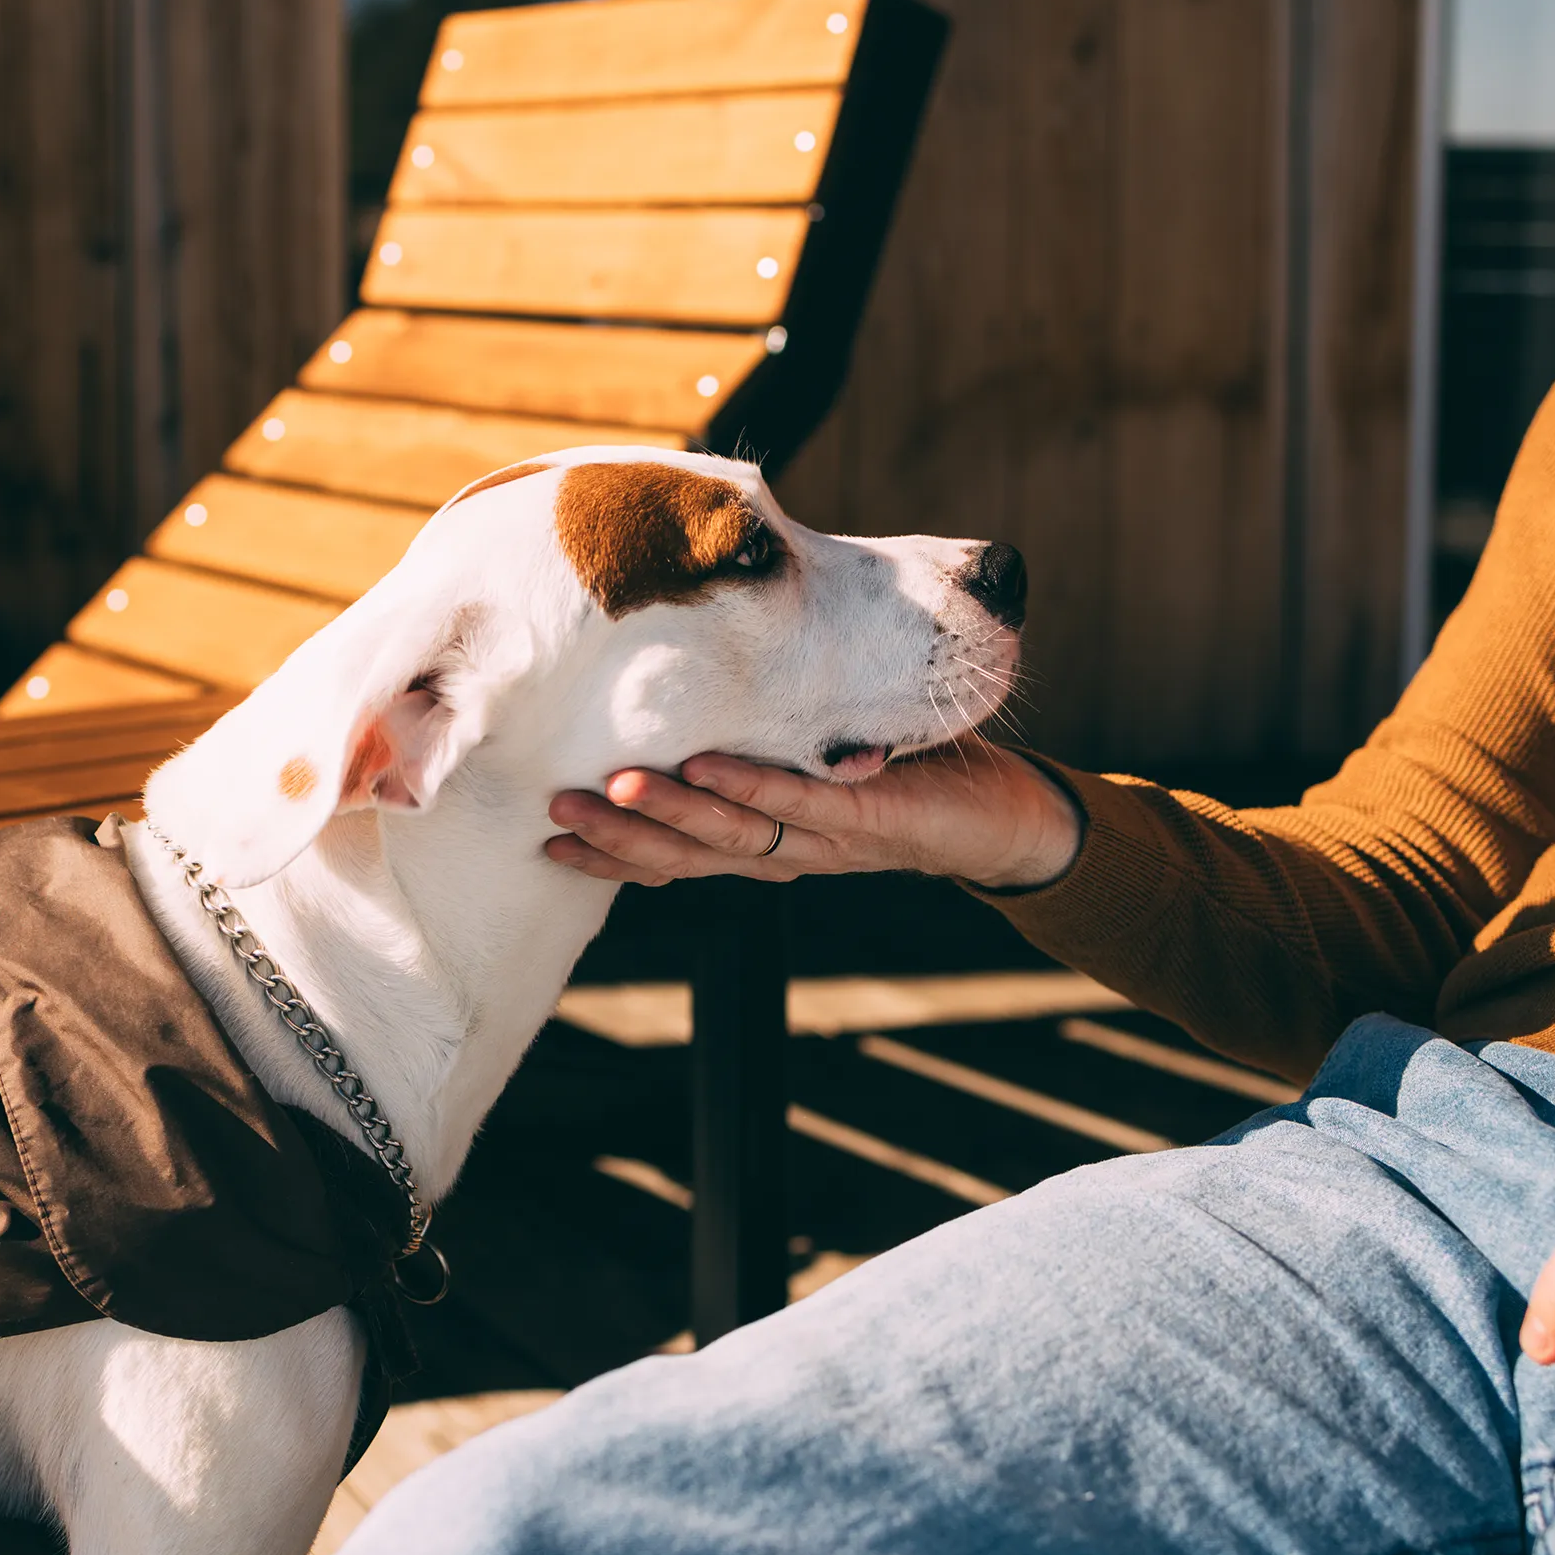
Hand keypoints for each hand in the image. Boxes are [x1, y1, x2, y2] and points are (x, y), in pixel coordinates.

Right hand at [543, 739, 1081, 891]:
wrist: (1006, 817)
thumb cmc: (904, 782)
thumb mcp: (815, 762)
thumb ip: (760, 743)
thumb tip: (690, 696)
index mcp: (766, 845)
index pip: (677, 858)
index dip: (613, 857)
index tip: (548, 840)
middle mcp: (788, 851)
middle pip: (690, 854)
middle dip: (618, 839)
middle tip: (553, 816)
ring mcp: (827, 836)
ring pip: (734, 832)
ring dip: (669, 816)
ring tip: (609, 792)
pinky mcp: (871, 809)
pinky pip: (802, 798)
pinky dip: (751, 784)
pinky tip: (704, 765)